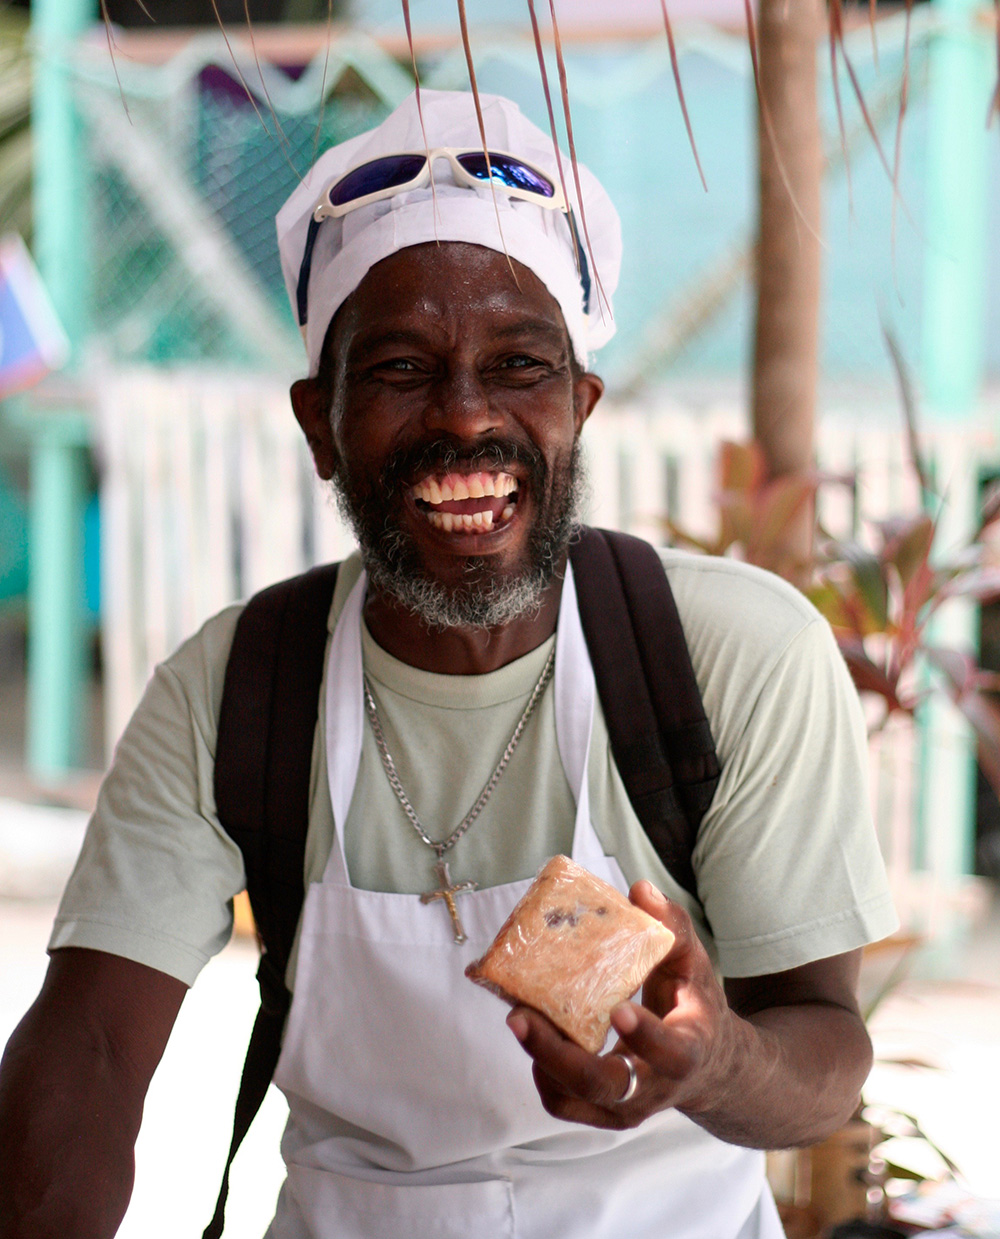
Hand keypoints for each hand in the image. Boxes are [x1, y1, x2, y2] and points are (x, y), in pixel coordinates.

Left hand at [506, 881, 737, 1129]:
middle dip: (557, 1056)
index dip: (646, 1036)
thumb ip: (672, 928)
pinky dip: (542, 1072)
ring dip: (540, 1060)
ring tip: (519, 1016)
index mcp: (688, 1049)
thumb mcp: (695, 965)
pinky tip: (535, 1034)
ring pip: (575, 1098)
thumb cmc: (694, 1006)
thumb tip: (640, 891)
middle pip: (605, 1085)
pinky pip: (563, 1102)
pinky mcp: (603, 1110)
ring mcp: (627, 1106)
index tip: (619, 1010)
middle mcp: (655, 1087)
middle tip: (520, 1016)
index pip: (671, 1052)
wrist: (707, 1067)